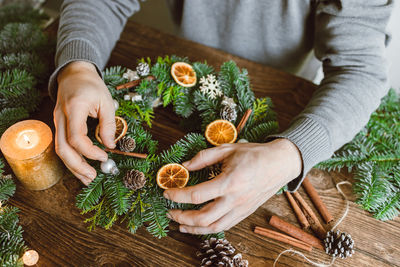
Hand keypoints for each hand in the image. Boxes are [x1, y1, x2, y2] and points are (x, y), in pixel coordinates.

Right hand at [54, 61, 115, 184]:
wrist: (74, 75)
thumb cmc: (92, 86)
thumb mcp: (107, 101)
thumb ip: (109, 124)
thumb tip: (111, 145)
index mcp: (75, 108)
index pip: (76, 137)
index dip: (89, 151)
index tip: (105, 156)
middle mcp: (61, 117)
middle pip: (62, 148)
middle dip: (77, 165)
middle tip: (93, 176)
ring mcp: (57, 122)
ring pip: (60, 149)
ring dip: (73, 166)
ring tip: (88, 178)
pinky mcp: (59, 126)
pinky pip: (62, 145)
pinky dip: (72, 158)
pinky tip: (82, 167)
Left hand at [164, 138, 301, 233]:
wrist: (280, 164)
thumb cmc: (254, 154)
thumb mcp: (227, 149)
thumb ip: (203, 157)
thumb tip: (184, 166)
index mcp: (230, 182)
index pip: (197, 195)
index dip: (178, 195)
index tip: (167, 192)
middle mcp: (235, 199)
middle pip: (204, 218)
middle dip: (182, 217)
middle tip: (170, 212)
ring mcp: (241, 209)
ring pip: (214, 227)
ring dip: (193, 228)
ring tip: (180, 224)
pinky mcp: (245, 213)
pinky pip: (224, 226)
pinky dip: (208, 229)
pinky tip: (199, 225)